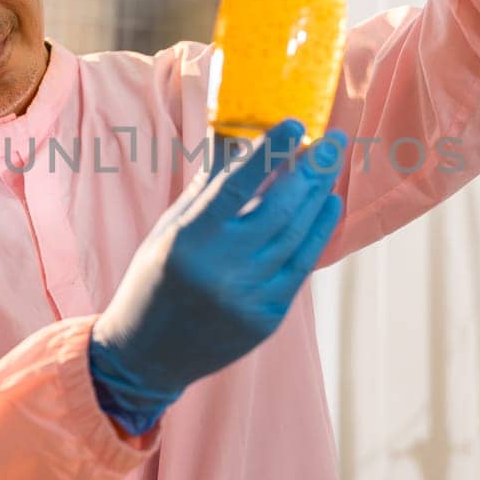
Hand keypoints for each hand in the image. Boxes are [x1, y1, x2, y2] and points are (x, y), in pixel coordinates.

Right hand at [89, 120, 346, 431]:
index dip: (271, 150)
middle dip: (311, 168)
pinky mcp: (267, 319)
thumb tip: (242, 144)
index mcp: (190, 239)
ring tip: (332, 165)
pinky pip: (301, 267)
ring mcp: (248, 296)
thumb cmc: (152, 281)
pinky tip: (328, 204)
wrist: (145, 355)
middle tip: (333, 140)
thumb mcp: (168, 230)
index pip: (238, 183)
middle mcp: (222, 268)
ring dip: (320, 194)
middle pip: (280, 206)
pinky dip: (318, 232)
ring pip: (297, 234)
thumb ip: (207, 189)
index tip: (296, 124)